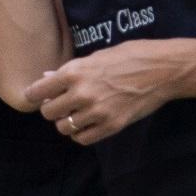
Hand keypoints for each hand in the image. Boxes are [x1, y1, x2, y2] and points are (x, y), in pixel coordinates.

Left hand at [24, 41, 191, 144]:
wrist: (162, 70)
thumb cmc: (129, 56)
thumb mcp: (96, 57)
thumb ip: (70, 71)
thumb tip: (47, 79)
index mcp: (74, 72)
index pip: (37, 91)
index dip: (33, 94)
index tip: (34, 96)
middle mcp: (82, 93)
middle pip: (48, 112)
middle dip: (50, 108)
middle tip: (59, 104)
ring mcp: (97, 112)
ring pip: (63, 127)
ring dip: (65, 122)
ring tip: (74, 114)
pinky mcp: (112, 126)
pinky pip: (83, 139)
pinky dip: (80, 134)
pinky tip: (85, 125)